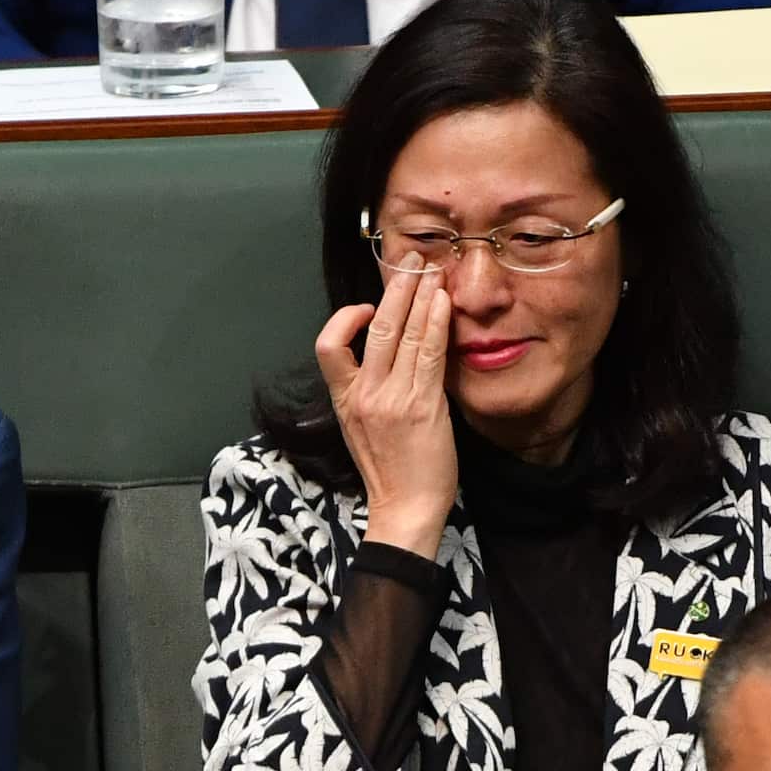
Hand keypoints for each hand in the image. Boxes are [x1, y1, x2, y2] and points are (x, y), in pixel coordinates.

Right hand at [315, 253, 455, 559]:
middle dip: (394, 289)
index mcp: (345, 400)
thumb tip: (392, 352)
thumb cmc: (392, 470)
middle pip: (373, 326)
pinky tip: (443, 303)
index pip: (327, 346)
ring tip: (431, 271)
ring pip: (400, 333)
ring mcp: (391, 398)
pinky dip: (435, 323)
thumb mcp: (366, 427)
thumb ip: (371, 390)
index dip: (344, 318)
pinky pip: (427, 352)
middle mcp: (364, 394)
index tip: (367, 306)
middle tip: (410, 261)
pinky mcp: (421, 405)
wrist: (406, 509)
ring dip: (418, 295)